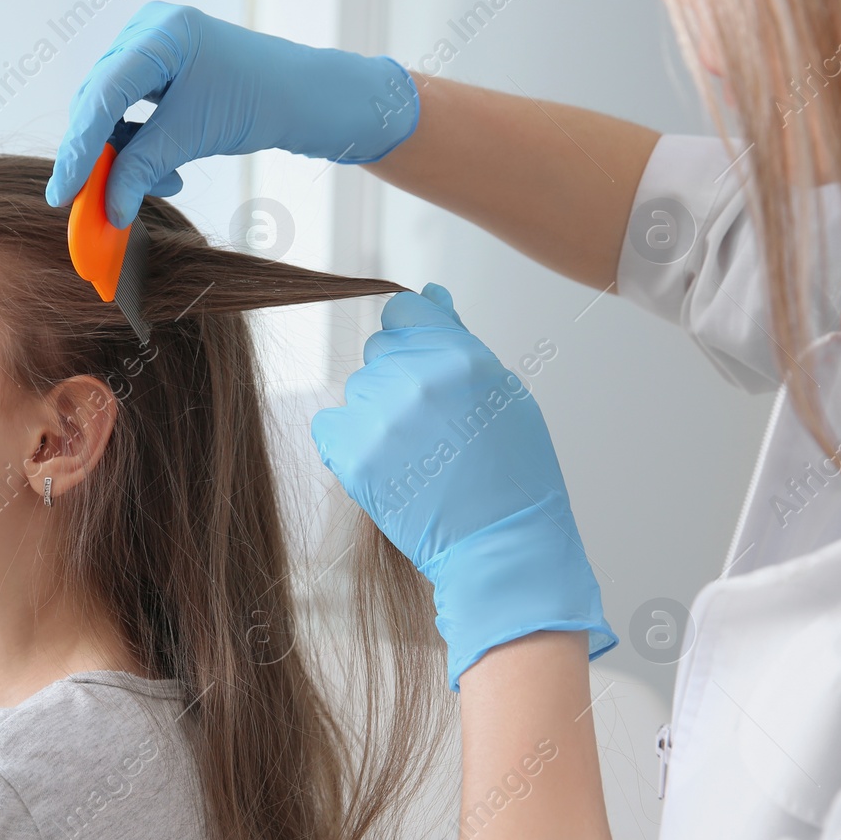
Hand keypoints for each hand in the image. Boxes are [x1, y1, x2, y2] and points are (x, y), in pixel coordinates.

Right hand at [45, 1, 421, 227]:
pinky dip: (142, 147)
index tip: (63, 192)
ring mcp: (152, 47)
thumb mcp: (194, 137)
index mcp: (161, 33)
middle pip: (100, 101)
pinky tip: (167, 173)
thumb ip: (142, 168)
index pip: (103, 94)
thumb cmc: (260, 100)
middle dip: (100, 156)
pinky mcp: (159, 68)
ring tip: (161, 183)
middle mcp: (149, 31)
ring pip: (112, 111)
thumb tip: (107, 210)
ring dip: (127, 156)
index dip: (79, 147)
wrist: (302, 96)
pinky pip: (131, 112)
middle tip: (96, 203)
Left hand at [310, 283, 615, 689]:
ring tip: (415, 452)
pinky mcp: (352, 455)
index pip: (403, 312)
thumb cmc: (511, 472)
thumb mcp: (502, 394)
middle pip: (378, 350)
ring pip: (357, 389)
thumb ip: (459, 340)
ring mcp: (380, 417)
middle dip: (398, 376)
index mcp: (460, 357)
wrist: (499, 545)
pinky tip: (385, 464)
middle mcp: (416, 379)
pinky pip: (329, 424)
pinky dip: (349, 442)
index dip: (412, 339)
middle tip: (431, 424)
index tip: (424, 367)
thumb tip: (429, 294)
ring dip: (377, 413)